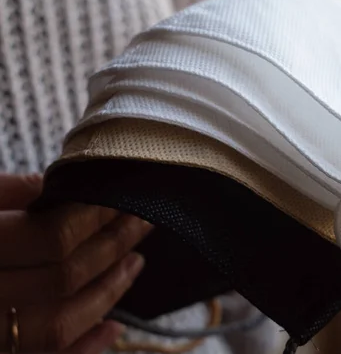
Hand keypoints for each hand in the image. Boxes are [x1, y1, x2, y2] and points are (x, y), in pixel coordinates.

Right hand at [0, 174, 151, 352]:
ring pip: (60, 325)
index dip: (96, 217)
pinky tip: (114, 326)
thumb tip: (62, 187)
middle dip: (114, 246)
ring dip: (108, 293)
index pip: (54, 237)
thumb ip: (9, 193)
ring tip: (135, 264)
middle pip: (66, 278)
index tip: (122, 199)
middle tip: (142, 223)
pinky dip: (84, 347)